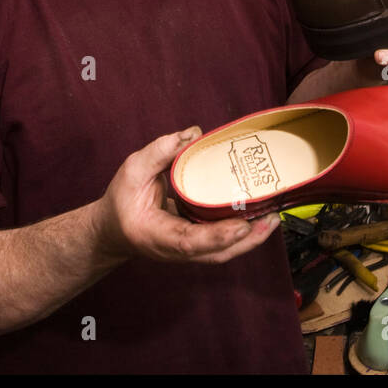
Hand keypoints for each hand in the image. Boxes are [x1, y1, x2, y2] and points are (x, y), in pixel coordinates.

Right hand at [96, 127, 280, 264]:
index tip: (241, 226)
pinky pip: (222, 245)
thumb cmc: (122, 201)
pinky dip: (242, 234)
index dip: (217, 236)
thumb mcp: (132, 171)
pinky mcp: (196, 246)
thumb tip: (194, 133)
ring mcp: (187, 252)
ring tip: (273, 217)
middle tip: (272, 218)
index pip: (188, 242)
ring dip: (250, 238)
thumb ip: (160, 151)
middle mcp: (174, 250)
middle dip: (246, 240)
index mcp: (155, 234)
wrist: (114, 230)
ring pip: (222, 253)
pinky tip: (259, 216)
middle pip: (215, 254)